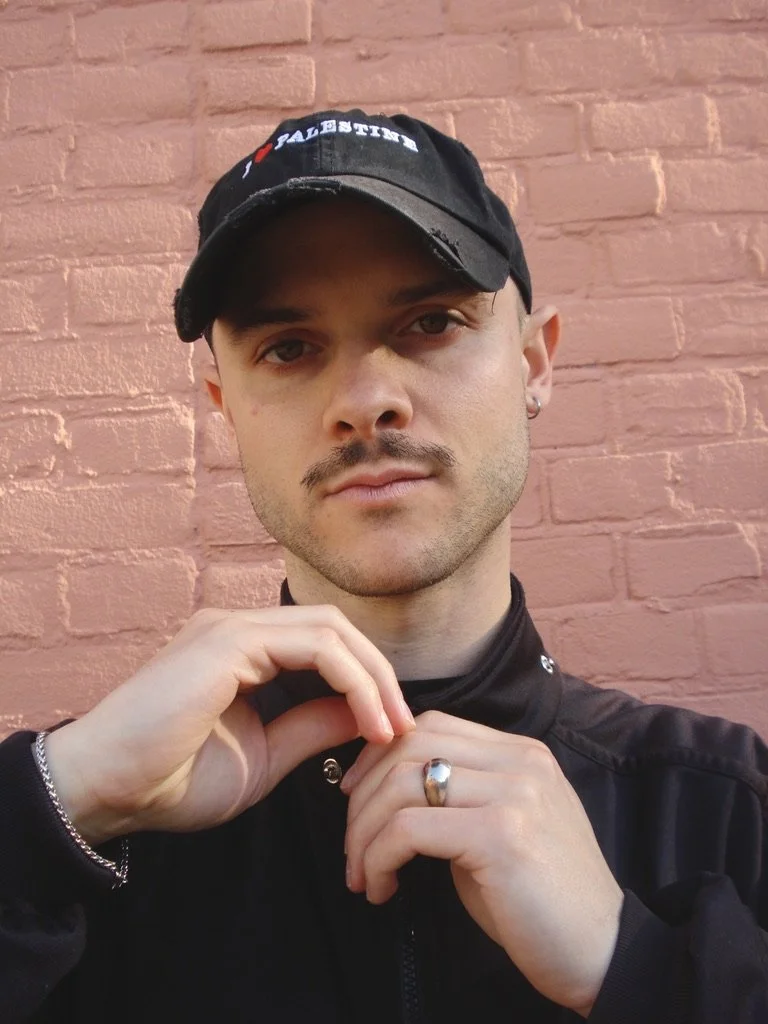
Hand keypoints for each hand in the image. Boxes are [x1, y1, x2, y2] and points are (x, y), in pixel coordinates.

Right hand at [45, 605, 413, 842]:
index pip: (325, 645)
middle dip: (380, 675)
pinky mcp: (228, 640)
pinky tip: (367, 720)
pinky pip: (313, 646)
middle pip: (336, 628)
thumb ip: (313, 727)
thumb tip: (366, 715)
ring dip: (372, 677)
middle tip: (405, 727)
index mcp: (244, 652)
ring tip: (393, 728)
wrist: (109, 791)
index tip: (393, 732)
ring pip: (330, 629)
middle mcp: (239, 629)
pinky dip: (351, 680)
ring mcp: (232, 628)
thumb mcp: (267, 756)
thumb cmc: (173, 780)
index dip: (367, 683)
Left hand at [341, 711, 622, 1016]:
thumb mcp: (501, 829)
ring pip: (402, 784)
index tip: (355, 796)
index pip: (432, 725)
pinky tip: (382, 888)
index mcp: (522, 754)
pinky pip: (408, 828)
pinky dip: (379, 857)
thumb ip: (461, 797)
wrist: (603, 953)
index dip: (381, 755)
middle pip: (410, 744)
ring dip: (364, 832)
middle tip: (352, 844)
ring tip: (362, 873)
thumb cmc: (542, 901)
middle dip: (363, 793)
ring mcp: (514, 793)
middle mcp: (520, 762)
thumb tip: (389, 789)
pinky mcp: (500, 834)